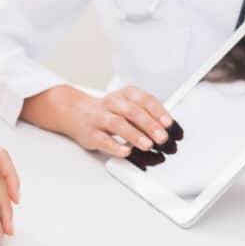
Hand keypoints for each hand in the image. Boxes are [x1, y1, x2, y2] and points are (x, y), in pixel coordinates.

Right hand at [21, 85, 173, 156]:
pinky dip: (115, 146)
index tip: (168, 124)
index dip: (158, 112)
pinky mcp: (91, 133)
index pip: (144, 100)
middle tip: (162, 137)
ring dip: (134, 135)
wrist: (76, 112)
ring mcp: (100, 118)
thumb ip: (146, 115)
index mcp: (125, 94)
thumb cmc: (108, 111)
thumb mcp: (127, 105)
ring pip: (117, 124)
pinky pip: (103, 139)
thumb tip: (168, 130)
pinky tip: (125, 151)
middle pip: (132, 112)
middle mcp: (112, 104)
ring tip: (147, 145)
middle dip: (149, 125)